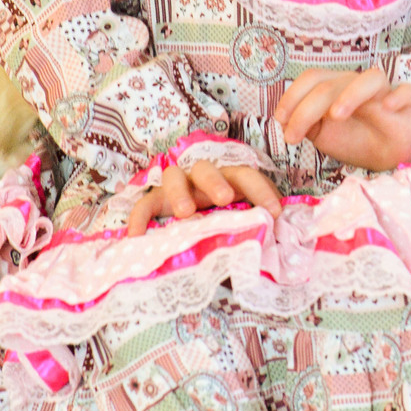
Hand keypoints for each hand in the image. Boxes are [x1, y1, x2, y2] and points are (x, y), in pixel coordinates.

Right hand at [126, 161, 281, 235]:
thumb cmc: (227, 226)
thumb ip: (256, 228)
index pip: (246, 176)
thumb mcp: (245, 224)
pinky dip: (139, 218)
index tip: (275, 212)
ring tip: (184, 214)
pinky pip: (144, 205)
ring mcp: (177, 188)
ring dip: (179, 192)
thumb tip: (273, 241)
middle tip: (225, 198)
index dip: (262, 191)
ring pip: (173, 176)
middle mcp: (202, 180)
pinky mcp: (156, 203)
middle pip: (206, 168)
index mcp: (229, 182)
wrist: (195, 236)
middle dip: (216, 181)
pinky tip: (136, 237)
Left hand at [274, 67, 410, 171]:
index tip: (281, 121)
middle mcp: (358, 84)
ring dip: (350, 95)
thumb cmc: (355, 140)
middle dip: (307, 109)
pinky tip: (388, 107)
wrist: (387, 158)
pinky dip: (398, 96)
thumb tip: (286, 119)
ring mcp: (385, 92)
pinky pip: (409, 92)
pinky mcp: (409, 104)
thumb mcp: (323, 135)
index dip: (293, 96)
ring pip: (370, 79)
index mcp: (336, 87)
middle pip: (332, 83)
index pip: (312, 79)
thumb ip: (306, 123)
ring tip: (336, 117)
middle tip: (294, 135)